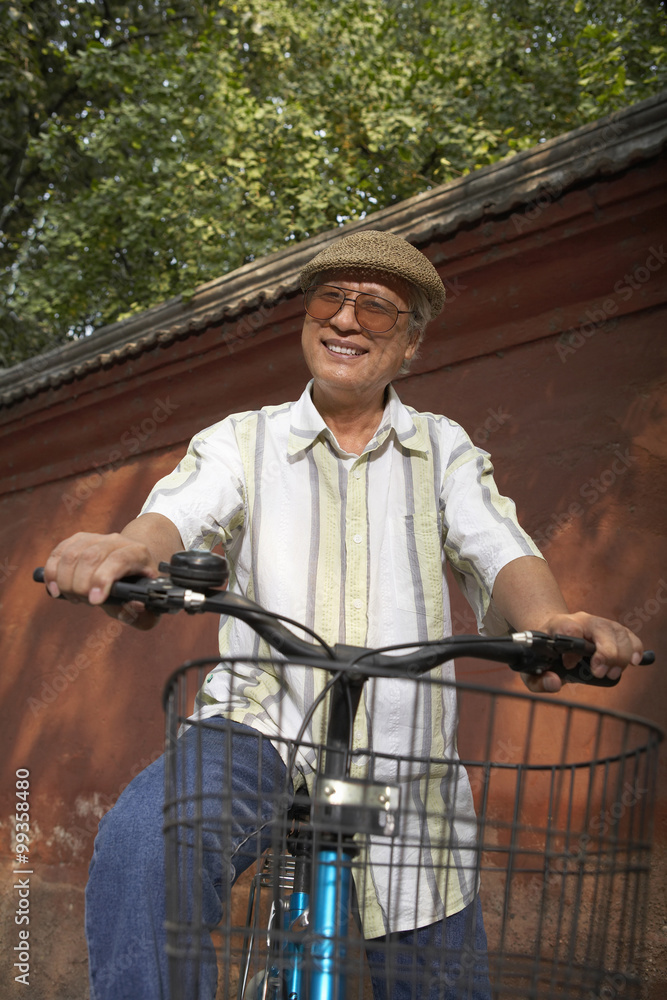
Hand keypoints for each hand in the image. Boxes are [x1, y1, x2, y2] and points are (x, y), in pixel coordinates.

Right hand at [43, 530, 161, 629]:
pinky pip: (60, 552)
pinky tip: (56, 589)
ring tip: (73, 597)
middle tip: (83, 601)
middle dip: (80, 585)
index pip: (119, 560)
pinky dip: (52, 571)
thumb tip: (134, 607)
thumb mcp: (147, 602)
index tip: (95, 602)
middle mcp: (117, 541)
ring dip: (65, 581)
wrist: (132, 564)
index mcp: (138, 554)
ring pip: (72, 554)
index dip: (103, 579)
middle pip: (91, 557)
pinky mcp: (79, 540)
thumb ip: (145, 612)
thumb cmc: (138, 587)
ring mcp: (97, 538)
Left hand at [521, 611, 643, 693]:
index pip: (570, 629)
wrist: (552, 634)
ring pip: (618, 633)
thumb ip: (538, 680)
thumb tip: (554, 683)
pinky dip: (635, 648)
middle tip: (599, 673)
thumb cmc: (543, 654)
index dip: (573, 651)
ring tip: (612, 673)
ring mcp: (599, 622)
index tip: (569, 664)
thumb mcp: (532, 669)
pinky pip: (629, 635)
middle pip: (602, 629)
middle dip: (606, 654)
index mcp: (558, 625)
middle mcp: (581, 619)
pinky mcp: (613, 630)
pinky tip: (634, 661)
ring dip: (620, 656)